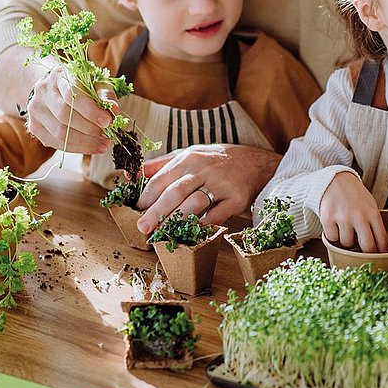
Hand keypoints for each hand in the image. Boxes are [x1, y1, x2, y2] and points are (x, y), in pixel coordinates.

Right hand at [25, 67, 115, 154]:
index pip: (71, 94)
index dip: (90, 110)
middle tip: (107, 136)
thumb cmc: (79, 85)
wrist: (55, 87)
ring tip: (103, 144)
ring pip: (59, 132)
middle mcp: (43, 92)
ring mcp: (36, 110)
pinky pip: (56, 143)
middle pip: (64, 116)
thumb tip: (113, 110)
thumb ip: (105, 94)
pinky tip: (92, 147)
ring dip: (85, 142)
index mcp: (59, 76)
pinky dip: (77, 148)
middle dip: (89, 129)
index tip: (107, 121)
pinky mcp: (35, 127)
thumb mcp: (95, 82)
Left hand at [134, 144, 281, 231]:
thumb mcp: (188, 154)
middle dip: (156, 212)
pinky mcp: (236, 199)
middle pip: (175, 192)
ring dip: (176, 220)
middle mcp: (204, 170)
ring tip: (162, 233)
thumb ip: (161, 165)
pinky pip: (217, 215)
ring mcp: (221, 184)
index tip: (137, 210)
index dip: (147, 196)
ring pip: (194, 204)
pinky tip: (191, 233)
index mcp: (188, 159)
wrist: (255, 162)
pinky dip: (203, 225)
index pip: (162, 179)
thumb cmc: (216, 160)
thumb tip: (132, 173)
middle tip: (142, 228)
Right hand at [319, 172, 387, 252]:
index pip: (381, 240)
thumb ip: (374, 224)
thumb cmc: (355, 196)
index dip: (381, 252)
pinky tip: (336, 227)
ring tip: (347, 231)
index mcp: (373, 213)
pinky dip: (334, 235)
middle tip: (364, 253)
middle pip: (367, 246)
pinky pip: (332, 238)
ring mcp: (342, 217)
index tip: (380, 257)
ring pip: (347, 243)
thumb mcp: (370, 206)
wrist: (336, 180)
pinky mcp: (327, 219)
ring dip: (347, 241)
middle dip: (367, 254)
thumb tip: (380, 247)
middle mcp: (359, 216)